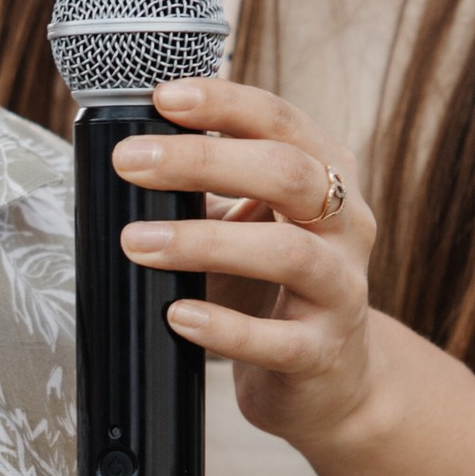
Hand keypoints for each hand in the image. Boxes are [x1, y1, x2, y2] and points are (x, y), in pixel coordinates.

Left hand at [113, 78, 379, 452]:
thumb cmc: (274, 287)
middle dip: (204, 162)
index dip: (224, 103)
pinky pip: (278, 340)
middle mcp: (347, 225)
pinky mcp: (323, 353)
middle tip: (130, 163)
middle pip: (287, 174)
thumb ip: (212, 185)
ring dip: (205, 243)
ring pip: (287, 253)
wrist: (330, 378)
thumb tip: (127, 152)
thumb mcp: (254, 221)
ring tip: (136, 242)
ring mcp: (341, 289)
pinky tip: (177, 315)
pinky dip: (224, 328)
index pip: (281, 122)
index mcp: (328, 176)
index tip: (162, 98)